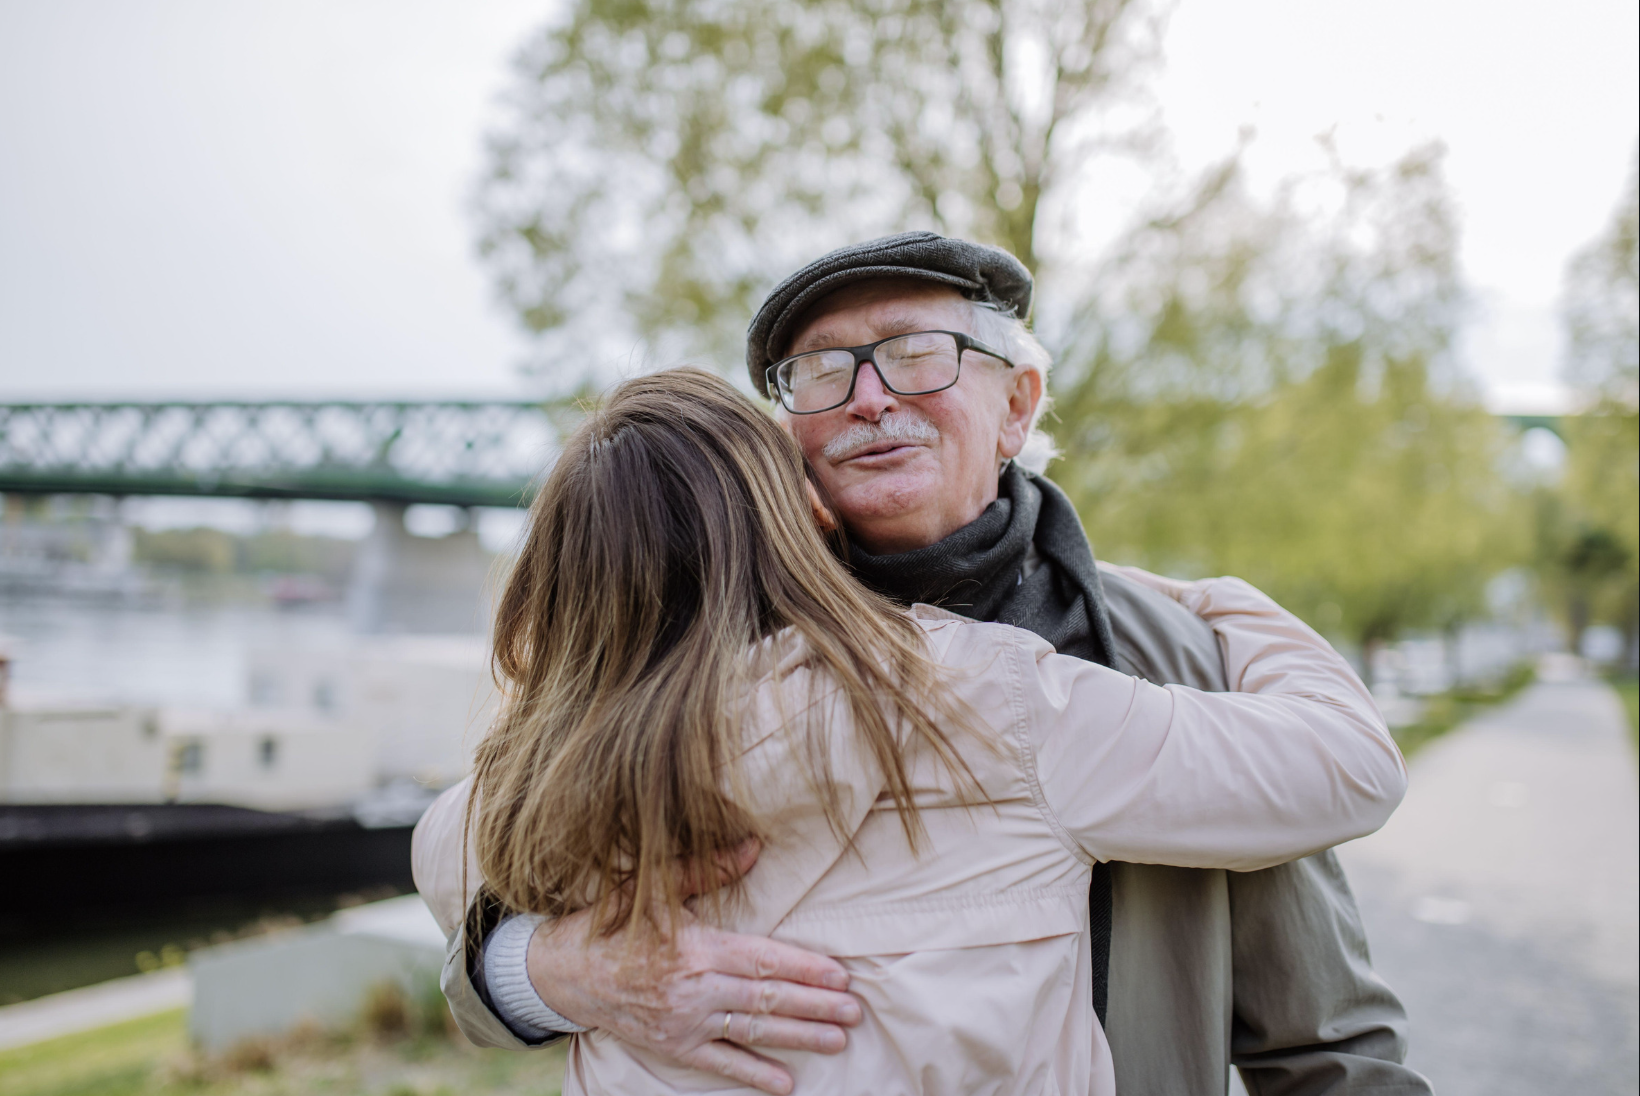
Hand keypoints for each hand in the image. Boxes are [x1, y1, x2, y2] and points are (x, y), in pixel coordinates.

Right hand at [524, 841, 860, 1095]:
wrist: (561, 972)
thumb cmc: (613, 922)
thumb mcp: (655, 888)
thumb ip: (707, 869)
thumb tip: (753, 845)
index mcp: (696, 947)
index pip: (763, 961)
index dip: (805, 969)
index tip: (840, 975)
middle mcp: (694, 989)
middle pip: (767, 1000)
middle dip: (815, 1006)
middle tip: (855, 1011)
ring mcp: (684, 1022)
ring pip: (752, 1032)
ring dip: (799, 1038)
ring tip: (837, 1040)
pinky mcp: (672, 1046)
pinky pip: (720, 1063)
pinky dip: (753, 1075)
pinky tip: (786, 1084)